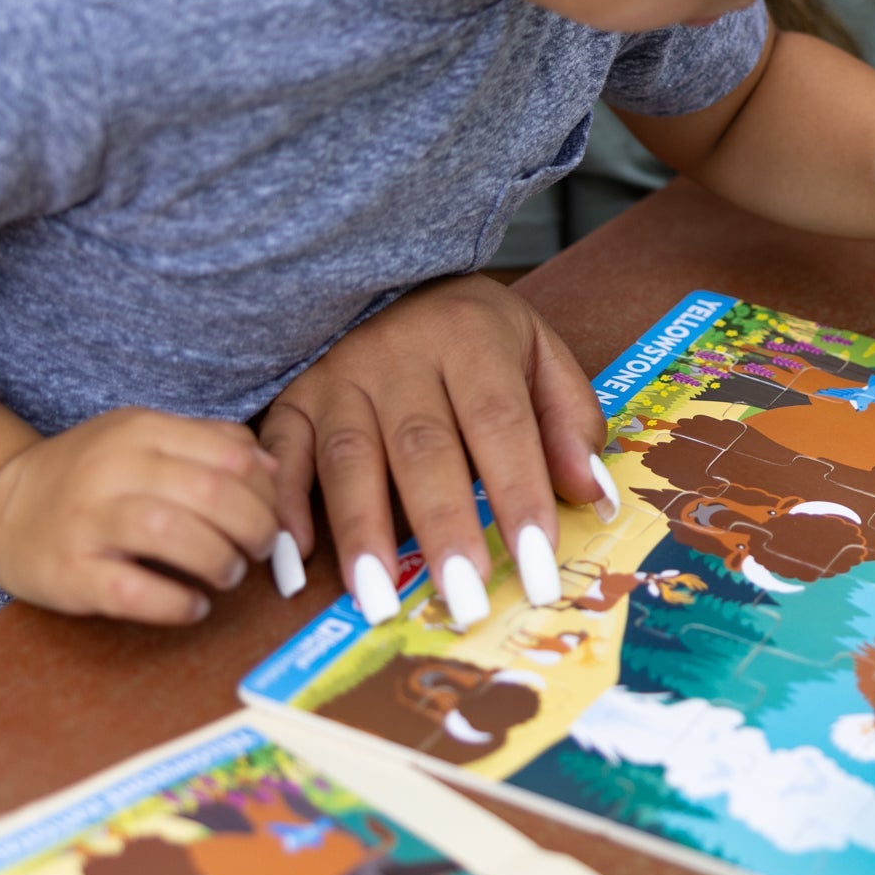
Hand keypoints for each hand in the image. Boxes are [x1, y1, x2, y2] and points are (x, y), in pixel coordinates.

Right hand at [0, 409, 281, 624]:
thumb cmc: (89, 475)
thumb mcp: (143, 438)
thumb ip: (207, 444)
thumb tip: (272, 470)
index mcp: (140, 430)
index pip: (228, 452)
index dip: (266, 488)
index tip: (273, 513)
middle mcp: (113, 469)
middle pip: (210, 491)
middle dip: (254, 525)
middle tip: (260, 548)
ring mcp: (87, 521)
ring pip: (174, 534)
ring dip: (220, 560)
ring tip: (228, 573)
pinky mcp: (68, 574)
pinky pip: (134, 592)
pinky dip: (176, 603)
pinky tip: (194, 606)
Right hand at [258, 274, 608, 627]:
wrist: (388, 274)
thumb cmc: (474, 332)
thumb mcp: (538, 350)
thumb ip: (569, 419)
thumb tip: (592, 496)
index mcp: (470, 338)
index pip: (500, 424)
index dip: (519, 495)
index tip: (539, 565)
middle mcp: (399, 355)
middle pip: (424, 450)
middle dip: (444, 528)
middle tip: (464, 600)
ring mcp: (339, 375)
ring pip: (350, 459)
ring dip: (362, 532)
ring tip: (378, 599)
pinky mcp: (295, 397)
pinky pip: (282, 452)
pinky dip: (284, 504)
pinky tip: (292, 558)